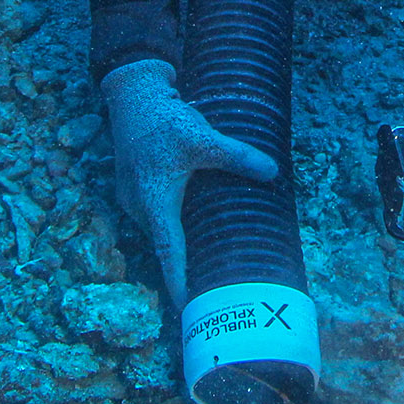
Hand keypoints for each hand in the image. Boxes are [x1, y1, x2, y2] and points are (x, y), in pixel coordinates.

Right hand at [99, 58, 277, 305]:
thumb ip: (237, 156)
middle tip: (211, 286)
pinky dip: (173, 224)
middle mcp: (140, 207)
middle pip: (165, 245)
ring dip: (179, 244)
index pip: (169, 253)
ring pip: (161, 229)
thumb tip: (272, 172)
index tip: (188, 308)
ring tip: (206, 262)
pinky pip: (156, 215)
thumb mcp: (203, 137)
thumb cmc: (164, 120)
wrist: (132, 95)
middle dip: (185, 267)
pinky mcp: (135, 188)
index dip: (180, 282)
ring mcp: (133, 199)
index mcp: (154, 202)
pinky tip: (193, 224)